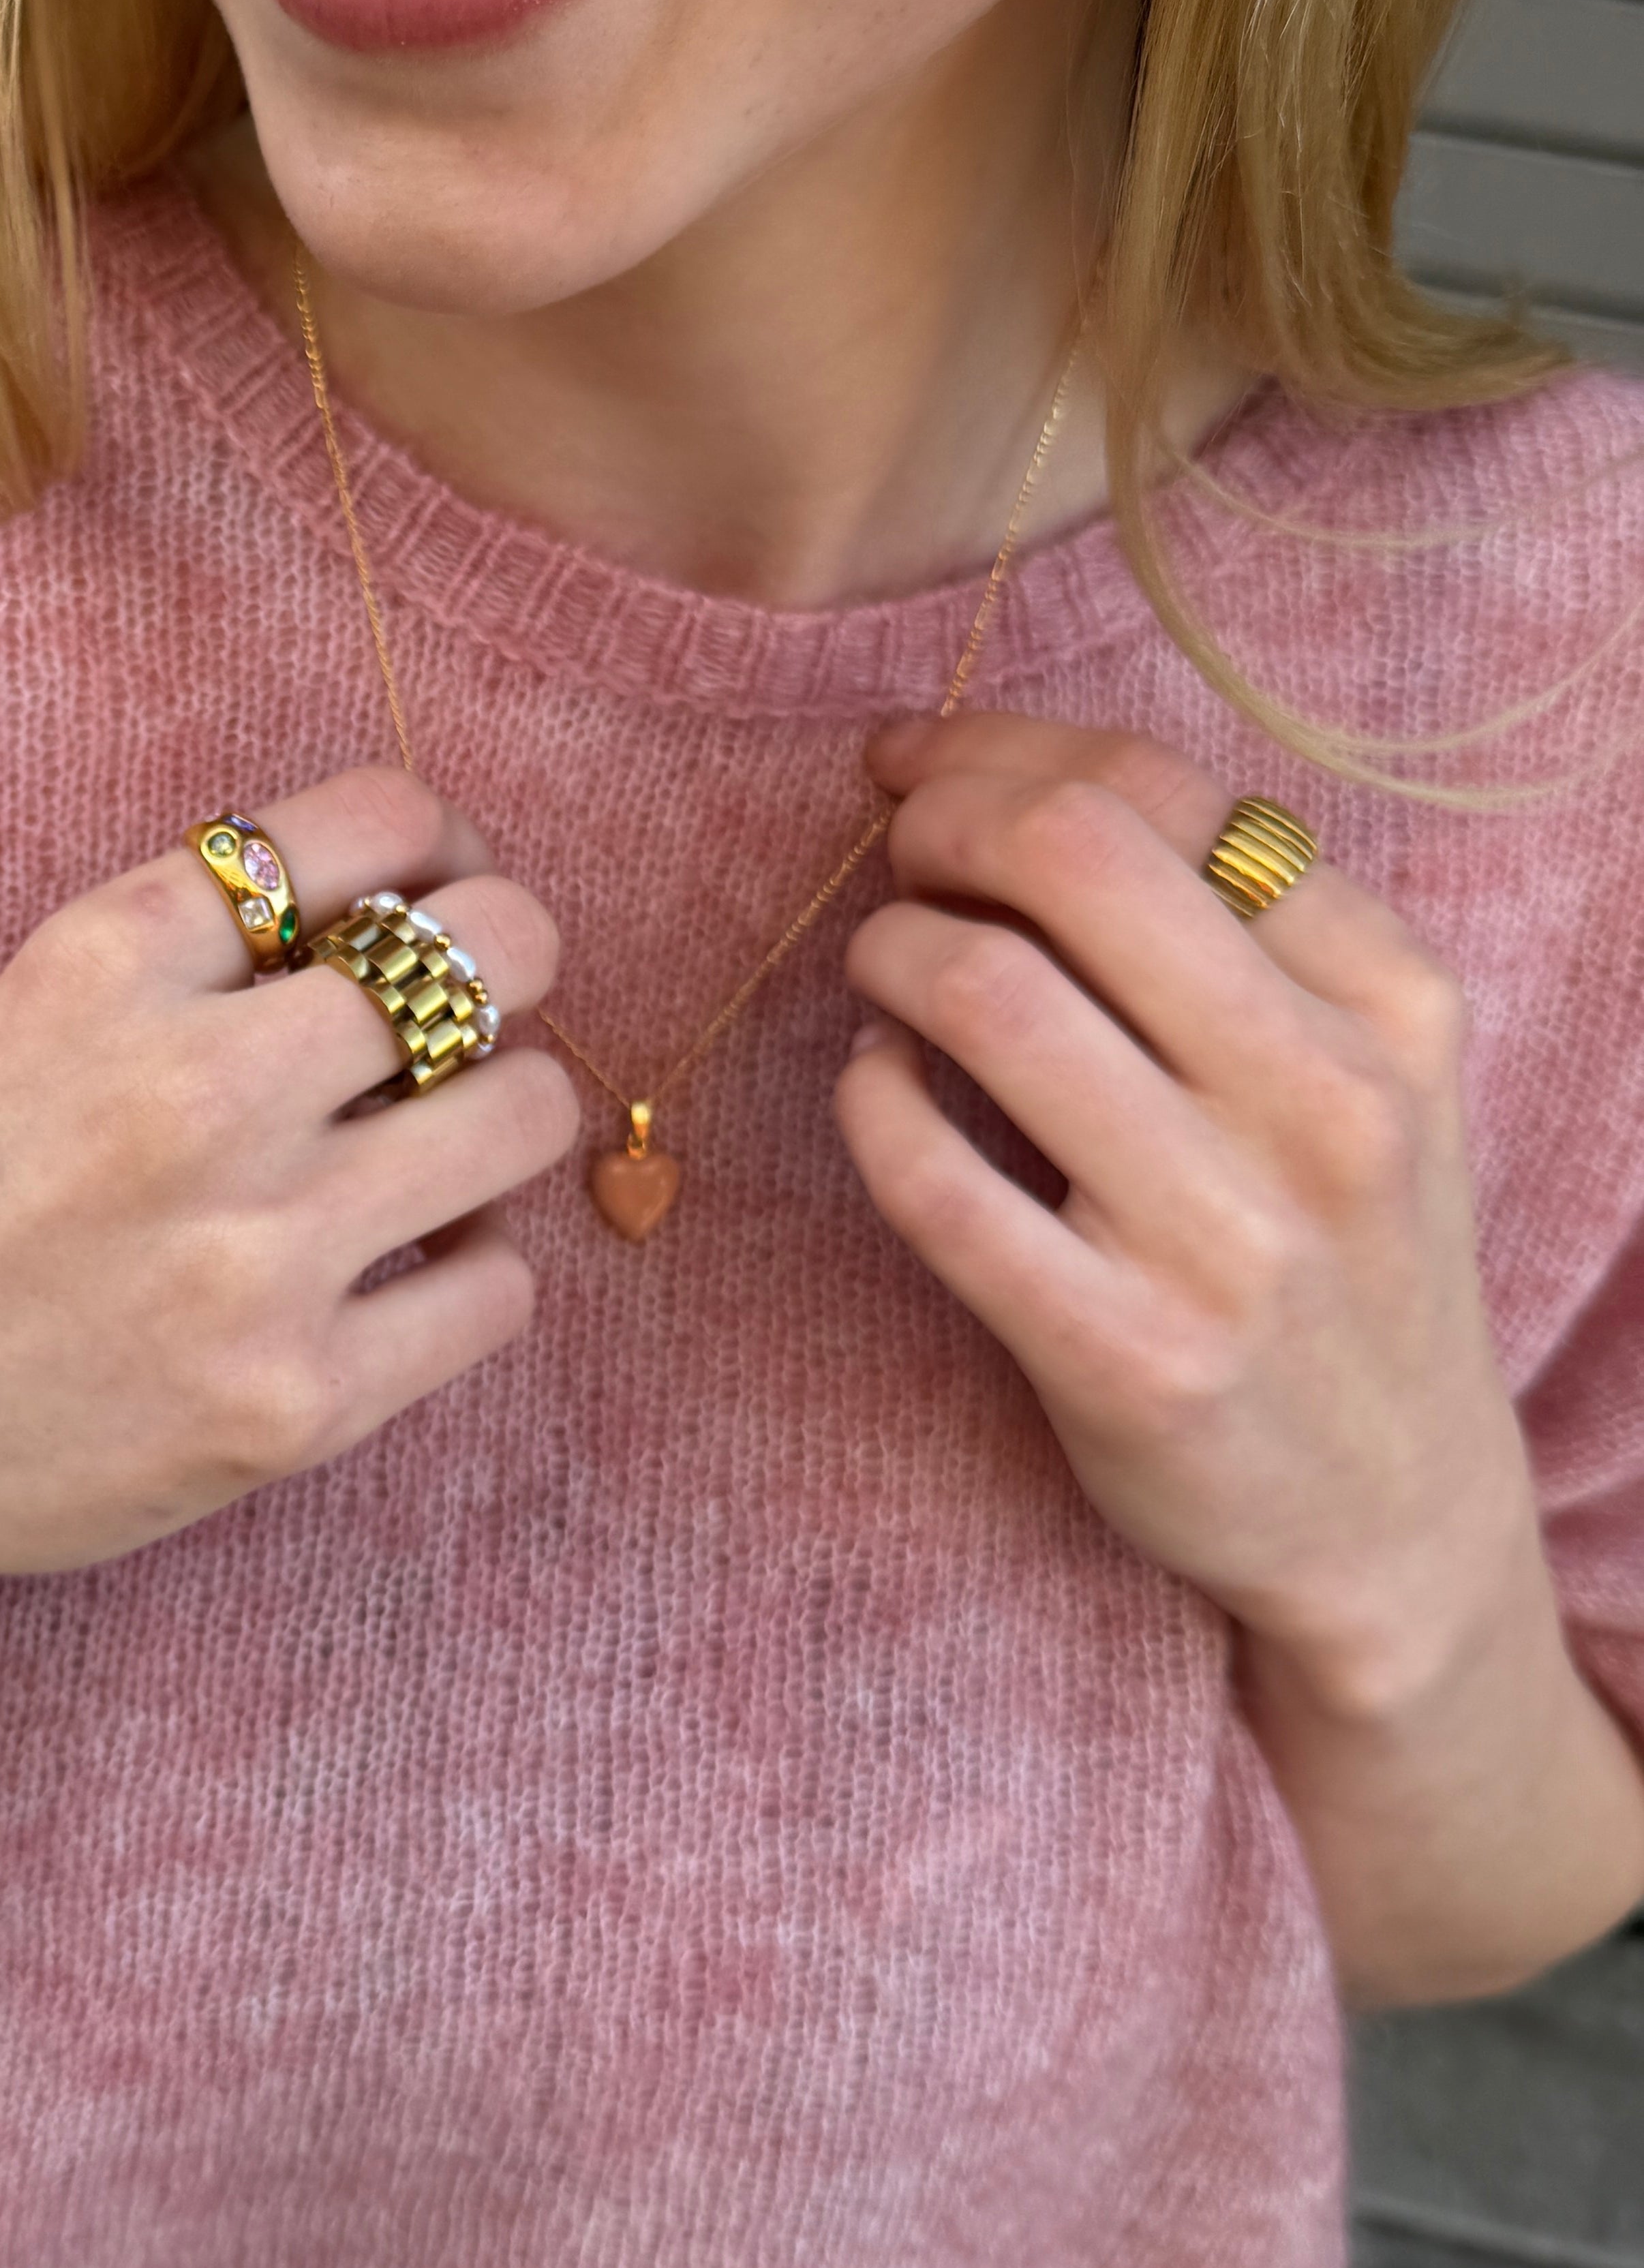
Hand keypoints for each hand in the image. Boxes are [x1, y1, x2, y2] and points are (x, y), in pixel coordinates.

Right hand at [0, 764, 578, 1640]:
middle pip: (493, 950)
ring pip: (525, 1115)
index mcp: (113, 957)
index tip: (432, 896)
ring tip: (432, 1155)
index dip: (443, 850)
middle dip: (509, 969)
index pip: (381, 818)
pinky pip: (500, 1289)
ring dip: (501, 1120)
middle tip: (465, 1024)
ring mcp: (254, 1254)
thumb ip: (202, 952)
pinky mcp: (295, 1402)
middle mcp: (195, 1087)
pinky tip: (392, 1277)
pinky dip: (467, 1272)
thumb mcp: (36, 1014)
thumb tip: (423, 911)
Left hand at [833, 710, 1532, 1716]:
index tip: (924, 765)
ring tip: (881, 971)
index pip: (1163, 793)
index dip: (1004, 747)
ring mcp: (1231, 1241)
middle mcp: (1327, 1106)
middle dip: (940, 822)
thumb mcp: (1362, 1071)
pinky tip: (874, 1091)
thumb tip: (1005, 777)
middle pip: (1072, 856)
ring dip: (889, 953)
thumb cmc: (1342, 1256)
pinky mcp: (1127, 1359)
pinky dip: (870, 1105)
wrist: (1397, 1520)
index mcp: (1392, 1005)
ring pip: (990, 998)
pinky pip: (937, 1184)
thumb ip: (1233, 930)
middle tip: (894, 858)